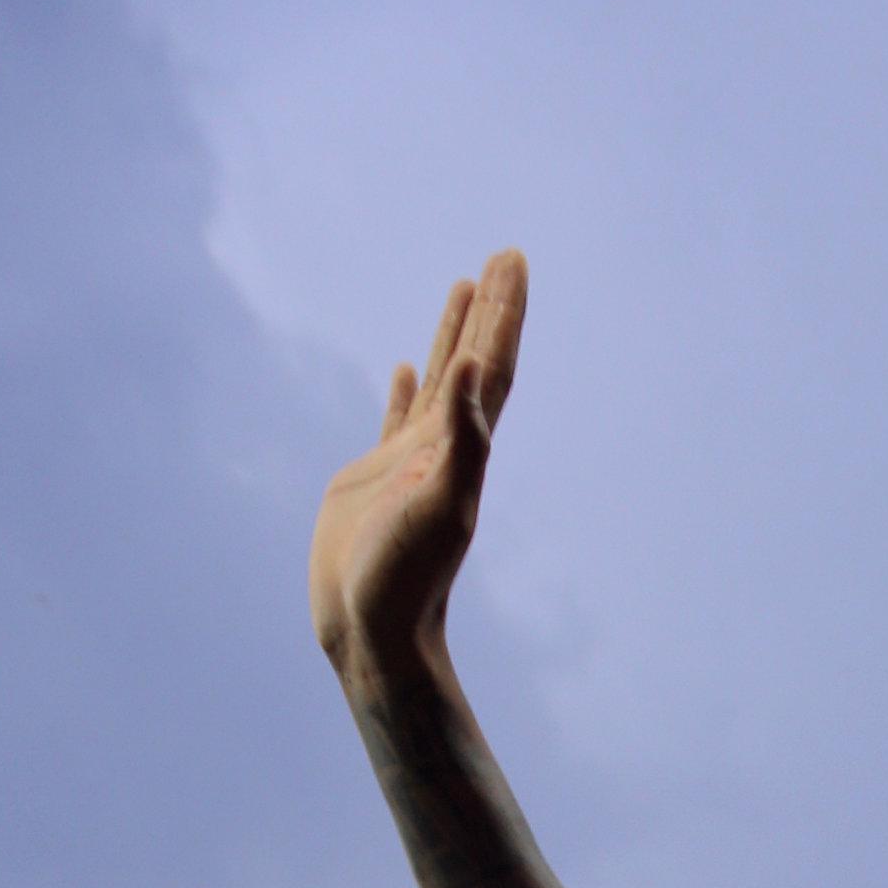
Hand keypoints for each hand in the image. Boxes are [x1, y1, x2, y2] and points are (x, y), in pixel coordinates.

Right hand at [310, 253, 527, 685]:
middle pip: (474, 362)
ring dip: (452, 336)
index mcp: (464, 448)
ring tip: (463, 286)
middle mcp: (445, 448)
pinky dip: (403, 390)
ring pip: (437, 382)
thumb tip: (472, 366)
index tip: (515, 258)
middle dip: (490, 309)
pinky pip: (396, 419)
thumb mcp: (438, 503)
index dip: (504, 313)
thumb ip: (460, 438)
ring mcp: (411, 461)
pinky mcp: (375, 480)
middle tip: (505, 256)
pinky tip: (401, 368)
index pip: (490, 365)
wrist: (372, 631)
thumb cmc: (405, 577)